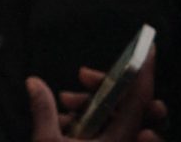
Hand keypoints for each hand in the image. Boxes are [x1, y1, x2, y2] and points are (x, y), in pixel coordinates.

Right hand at [27, 50, 162, 141]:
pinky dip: (86, 120)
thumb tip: (33, 80)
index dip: (144, 72)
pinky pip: (105, 128)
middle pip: (127, 103)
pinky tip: (64, 121)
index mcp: (121, 139)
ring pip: (114, 115)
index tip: (148, 48)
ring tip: (63, 102)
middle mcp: (126, 141)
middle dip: (103, 85)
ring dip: (89, 104)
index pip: (139, 100)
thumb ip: (43, 111)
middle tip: (82, 75)